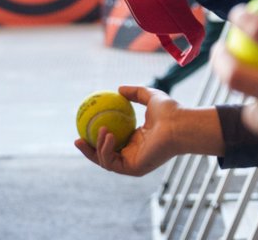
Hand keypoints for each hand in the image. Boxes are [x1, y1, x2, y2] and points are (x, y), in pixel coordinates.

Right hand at [74, 85, 223, 176]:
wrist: (180, 125)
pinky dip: (105, 150)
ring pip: (105, 161)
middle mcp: (133, 154)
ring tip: (99, 130)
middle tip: (77, 138)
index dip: (96, 136)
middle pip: (104, 155)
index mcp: (136, 140)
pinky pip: (112, 162)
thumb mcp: (149, 96)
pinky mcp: (134, 169)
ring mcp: (133, 163)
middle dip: (88, 150)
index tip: (83, 125)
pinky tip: (106, 135)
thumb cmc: (170, 111)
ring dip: (97, 148)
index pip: (112, 142)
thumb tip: (118, 88)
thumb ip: (135, 92)